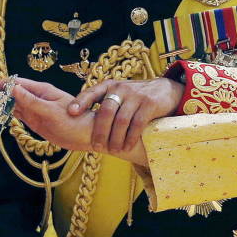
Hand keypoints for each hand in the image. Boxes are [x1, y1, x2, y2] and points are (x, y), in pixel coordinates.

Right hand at [0, 78, 95, 151]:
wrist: (88, 134)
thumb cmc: (74, 122)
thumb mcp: (51, 111)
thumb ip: (31, 101)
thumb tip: (12, 88)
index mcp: (40, 90)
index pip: (13, 84)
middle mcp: (35, 96)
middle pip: (7, 93)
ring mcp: (34, 108)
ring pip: (9, 104)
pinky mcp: (34, 119)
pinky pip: (15, 114)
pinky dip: (2, 115)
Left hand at [68, 78, 183, 152]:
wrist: (165, 90)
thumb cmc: (136, 97)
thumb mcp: (119, 95)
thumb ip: (104, 104)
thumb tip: (81, 124)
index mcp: (110, 86)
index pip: (92, 92)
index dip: (81, 102)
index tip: (71, 113)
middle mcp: (121, 88)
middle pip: (106, 111)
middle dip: (100, 132)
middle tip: (96, 147)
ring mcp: (136, 95)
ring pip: (121, 120)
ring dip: (115, 138)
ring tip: (112, 150)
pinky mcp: (150, 103)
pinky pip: (137, 124)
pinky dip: (130, 138)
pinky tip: (126, 147)